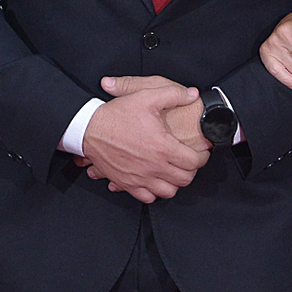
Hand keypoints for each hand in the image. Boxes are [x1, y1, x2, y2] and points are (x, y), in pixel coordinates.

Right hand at [81, 79, 209, 202]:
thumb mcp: (147, 96)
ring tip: (172, 171)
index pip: (194, 162)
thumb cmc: (117, 114)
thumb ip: (174, 94)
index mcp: (163, 147)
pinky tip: (154, 179)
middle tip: (188, 162)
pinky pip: (148, 197)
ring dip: (174, 183)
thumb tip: (193, 94)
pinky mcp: (127, 184)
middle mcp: (154, 166)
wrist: (89, 128)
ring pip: (168, 192)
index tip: (200, 152)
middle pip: (184, 179)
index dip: (201, 157)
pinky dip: (154, 192)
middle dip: (190, 170)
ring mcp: (140, 178)